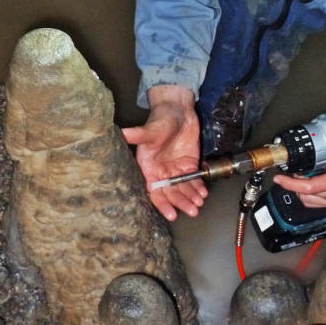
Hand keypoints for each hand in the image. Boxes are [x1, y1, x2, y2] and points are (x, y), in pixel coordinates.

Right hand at [123, 86, 207, 220]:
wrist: (179, 110)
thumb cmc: (161, 119)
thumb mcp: (150, 129)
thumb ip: (138, 134)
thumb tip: (121, 133)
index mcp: (148, 167)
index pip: (154, 191)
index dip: (162, 203)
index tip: (171, 214)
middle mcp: (161, 172)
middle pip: (171, 193)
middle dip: (181, 202)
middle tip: (192, 210)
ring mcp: (176, 170)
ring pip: (183, 189)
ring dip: (191, 198)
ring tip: (199, 203)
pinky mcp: (189, 165)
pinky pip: (193, 180)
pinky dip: (199, 188)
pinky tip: (204, 193)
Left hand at [273, 150, 325, 209]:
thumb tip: (312, 157)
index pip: (306, 187)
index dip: (290, 183)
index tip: (279, 177)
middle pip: (304, 196)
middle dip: (292, 186)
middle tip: (287, 174)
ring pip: (311, 201)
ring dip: (301, 191)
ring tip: (297, 177)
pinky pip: (320, 202)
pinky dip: (311, 193)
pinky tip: (311, 183)